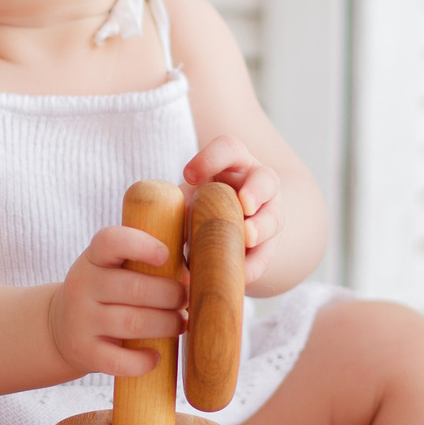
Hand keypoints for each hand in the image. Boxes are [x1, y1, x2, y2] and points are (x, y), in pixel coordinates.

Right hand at [47, 225, 185, 377]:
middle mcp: (82, 286)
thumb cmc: (105, 293)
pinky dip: (143, 361)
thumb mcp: (113, 268)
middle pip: (136, 289)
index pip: (111, 241)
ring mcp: (80, 320)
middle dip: (172, 295)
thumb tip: (198, 264)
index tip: (166, 256)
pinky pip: (119, 360)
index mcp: (94, 258)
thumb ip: (146, 260)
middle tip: (186, 300)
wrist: (60, 328)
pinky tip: (156, 356)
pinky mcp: (84, 352)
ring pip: (134, 323)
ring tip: (180, 323)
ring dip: (167, 324)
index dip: (141, 245)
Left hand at [185, 136, 280, 282]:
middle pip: (265, 180)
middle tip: (244, 203)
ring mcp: (269, 214)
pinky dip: (254, 266)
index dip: (211, 158)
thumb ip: (174, 207)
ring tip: (248, 237)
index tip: (188, 174)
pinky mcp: (270, 245)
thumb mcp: (189, 198)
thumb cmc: (202, 203)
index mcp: (234, 164)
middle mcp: (257, 185)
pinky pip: (266, 255)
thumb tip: (150, 232)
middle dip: (256, 191)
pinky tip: (242, 275)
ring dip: (261, 228)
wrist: (229, 227)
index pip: (228, 149)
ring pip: (273, 217)